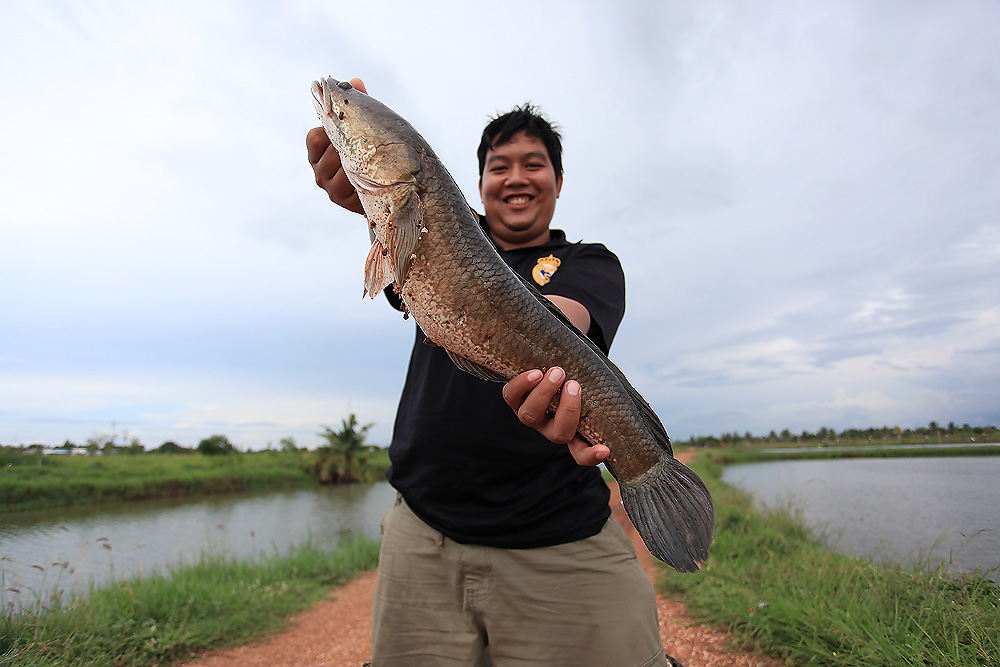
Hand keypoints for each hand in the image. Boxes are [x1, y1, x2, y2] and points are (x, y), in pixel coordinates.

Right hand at [306, 77, 367, 213]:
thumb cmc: (371, 153)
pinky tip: (375, 174)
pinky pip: (352, 184)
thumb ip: (356, 106)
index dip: (332, 131)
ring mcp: (330, 188)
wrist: (390, 188)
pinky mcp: (343, 201)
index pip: (314, 136)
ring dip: (360, 162)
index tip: (349, 129)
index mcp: (317, 151)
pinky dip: (364, 177)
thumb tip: (356, 81)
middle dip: (350, 145)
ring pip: (342, 168)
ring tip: (374, 158)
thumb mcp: (363, 129)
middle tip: (368, 142)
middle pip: (330, 152)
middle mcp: (319, 171)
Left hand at [502, 367, 609, 465]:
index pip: (582, 454)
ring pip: (530, 415)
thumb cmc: (572, 381)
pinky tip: (535, 373)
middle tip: (574, 384)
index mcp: (571, 432)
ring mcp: (530, 416)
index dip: (592, 455)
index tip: (605, 449)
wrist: (548, 369)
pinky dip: (521, 384)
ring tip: (556, 372)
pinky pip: (511, 396)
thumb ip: (595, 396)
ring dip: (544, 393)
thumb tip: (610, 392)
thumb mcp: (587, 390)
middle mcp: (549, 429)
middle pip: (558, 434)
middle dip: (568, 409)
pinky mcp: (513, 399)